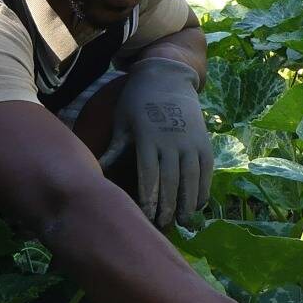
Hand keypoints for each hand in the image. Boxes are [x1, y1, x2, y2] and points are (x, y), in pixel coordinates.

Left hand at [99, 57, 212, 227]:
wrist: (167, 75)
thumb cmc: (137, 101)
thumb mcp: (122, 122)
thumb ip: (114, 150)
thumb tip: (95, 170)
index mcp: (148, 137)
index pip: (150, 174)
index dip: (150, 197)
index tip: (148, 217)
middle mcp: (172, 140)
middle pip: (172, 180)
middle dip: (169, 206)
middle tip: (164, 226)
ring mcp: (191, 140)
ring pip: (192, 178)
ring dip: (189, 202)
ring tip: (184, 222)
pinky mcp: (204, 141)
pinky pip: (207, 170)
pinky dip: (204, 188)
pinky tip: (198, 205)